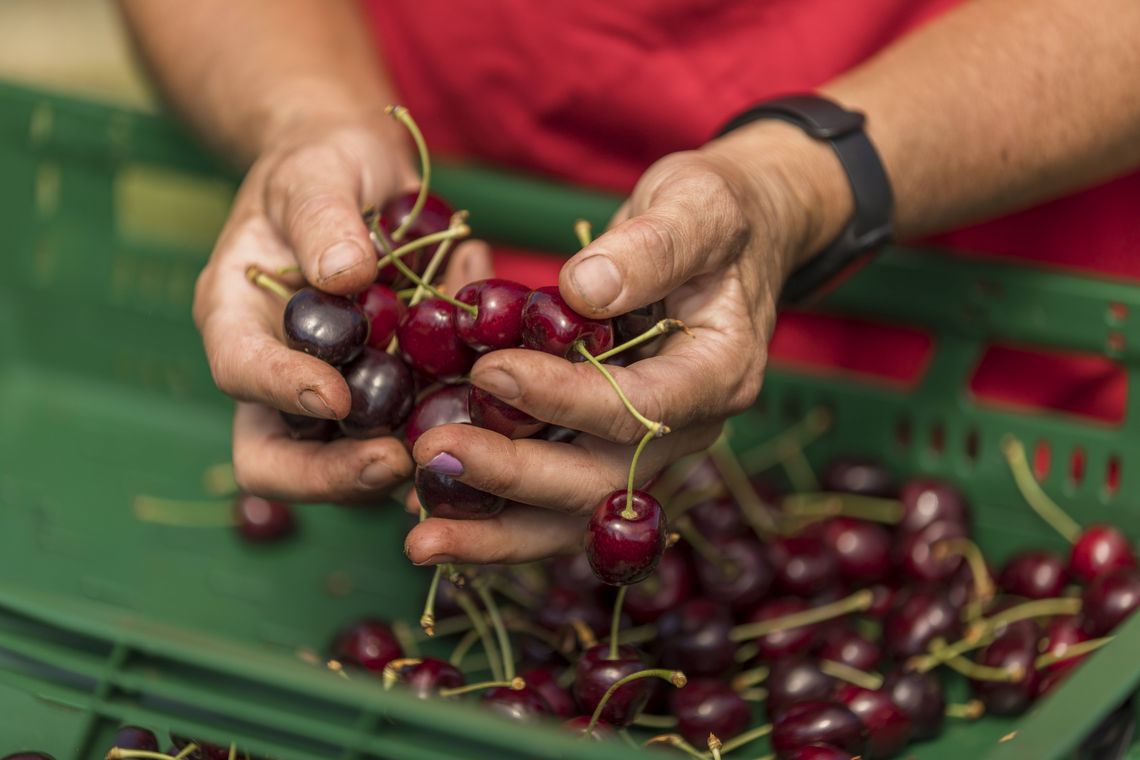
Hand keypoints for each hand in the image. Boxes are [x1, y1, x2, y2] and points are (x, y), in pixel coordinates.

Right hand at [195, 118, 491, 502]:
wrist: (365, 174)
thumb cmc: (325, 163)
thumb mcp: (320, 171)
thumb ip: (325, 217)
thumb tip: (344, 274)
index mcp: (239, 317)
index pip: (240, 372)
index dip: (280, 392)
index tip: (335, 396)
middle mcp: (279, 370)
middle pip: (277, 457)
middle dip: (332, 474)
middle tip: (397, 461)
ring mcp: (336, 392)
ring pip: (349, 464)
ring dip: (401, 467)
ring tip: (458, 449)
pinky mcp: (391, 396)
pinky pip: (414, 434)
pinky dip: (451, 432)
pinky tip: (494, 415)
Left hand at [403, 121, 848, 563]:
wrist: (730, 243)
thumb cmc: (715, 215)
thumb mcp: (697, 205)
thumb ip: (653, 245)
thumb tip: (583, 288)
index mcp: (720, 373)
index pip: (639, 408)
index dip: (563, 398)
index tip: (489, 370)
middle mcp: (689, 430)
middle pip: (601, 480)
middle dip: (513, 475)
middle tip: (431, 452)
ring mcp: (651, 451)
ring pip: (575, 514)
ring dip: (497, 532)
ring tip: (421, 539)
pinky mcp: (611, 452)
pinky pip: (557, 502)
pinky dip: (498, 517)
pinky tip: (435, 518)